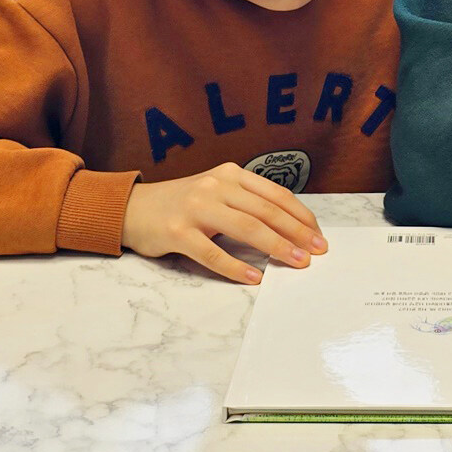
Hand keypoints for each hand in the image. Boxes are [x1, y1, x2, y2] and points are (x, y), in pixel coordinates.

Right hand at [121, 163, 326, 283]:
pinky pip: (212, 253)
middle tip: (316, 252)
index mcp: (230, 175)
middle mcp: (215, 186)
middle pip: (265, 212)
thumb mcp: (217, 193)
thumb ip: (247, 204)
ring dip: (276, 247)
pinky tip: (255, 277)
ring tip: (297, 262)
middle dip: (296, 233)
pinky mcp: (177, 232)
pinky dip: (236, 267)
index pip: (275, 195)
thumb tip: (290, 229)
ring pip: (245, 228)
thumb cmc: (182, 205)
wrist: (133, 208)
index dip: (301, 216)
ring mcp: (195, 208)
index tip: (318, 235)